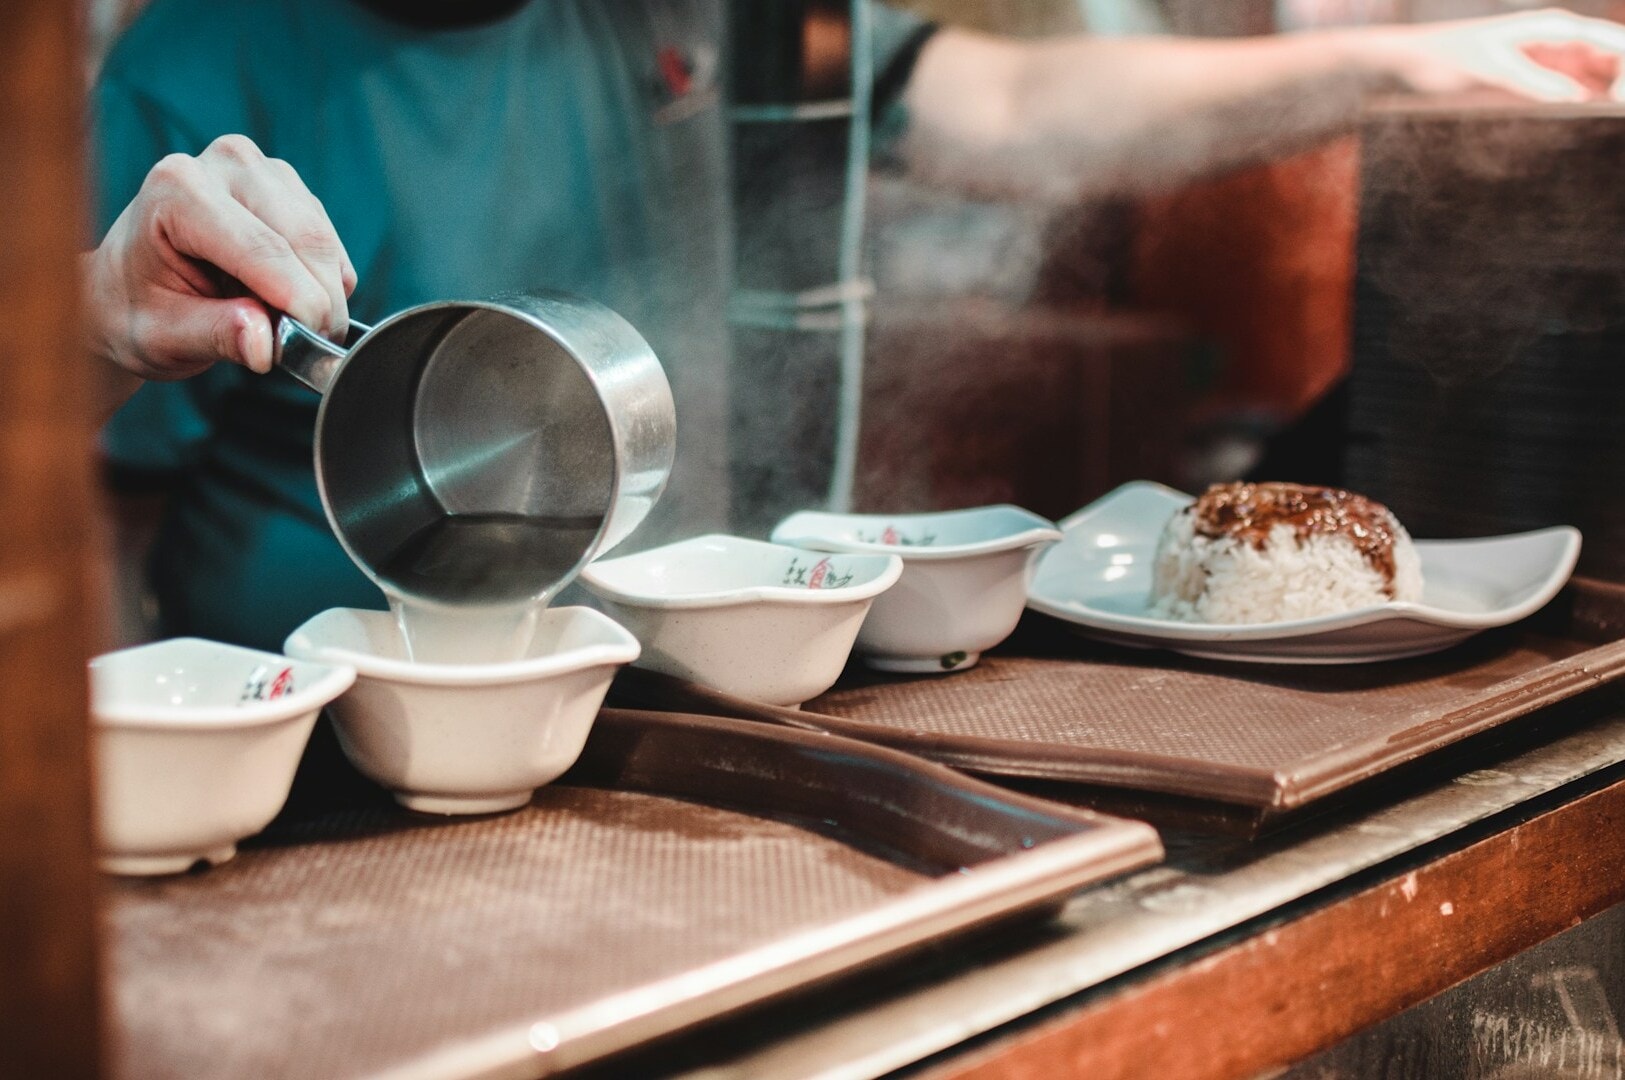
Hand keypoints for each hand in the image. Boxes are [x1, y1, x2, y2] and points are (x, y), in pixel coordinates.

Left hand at [84, 134, 355, 379]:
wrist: (125, 289)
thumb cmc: (137, 309)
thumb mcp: (163, 337)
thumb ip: (215, 336)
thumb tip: (266, 345)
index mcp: (176, 189)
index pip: (261, 249)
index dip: (299, 302)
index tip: (311, 348)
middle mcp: (224, 164)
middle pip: (304, 239)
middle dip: (318, 301)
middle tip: (304, 348)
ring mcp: (261, 170)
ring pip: (324, 242)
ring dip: (322, 294)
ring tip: (280, 323)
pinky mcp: (289, 187)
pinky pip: (330, 245)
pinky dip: (323, 282)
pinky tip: (285, 297)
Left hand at [1362, 8, 1624, 103]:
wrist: (1417, 60)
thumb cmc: (1450, 54)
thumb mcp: (1493, 68)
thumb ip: (1533, 80)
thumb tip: (1577, 97)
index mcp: (1553, 27)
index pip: (1608, 41)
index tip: (1621, 98)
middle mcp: (1558, 41)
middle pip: (1610, 59)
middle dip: (1621, 83)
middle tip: (1617, 115)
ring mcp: (1549, 62)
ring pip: (1595, 77)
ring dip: (1606, 96)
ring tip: (1606, 122)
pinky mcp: (1536, 81)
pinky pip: (1571, 92)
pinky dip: (1584, 105)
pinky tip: (1588, 123)